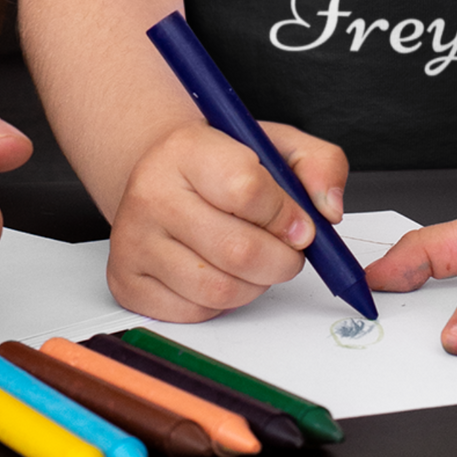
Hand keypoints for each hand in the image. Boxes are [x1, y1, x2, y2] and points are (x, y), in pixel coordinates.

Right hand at [106, 121, 347, 322]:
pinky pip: (195, 313)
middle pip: (237, 250)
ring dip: (257, 284)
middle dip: (282, 260)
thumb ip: (319, 165)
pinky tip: (226, 273)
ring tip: (259, 261)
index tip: (302, 225)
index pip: (247, 190)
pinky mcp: (127, 282)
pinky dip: (225, 303)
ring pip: (219, 290)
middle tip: (290, 252)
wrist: (160, 172)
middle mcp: (151, 193)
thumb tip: (329, 210)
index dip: (287, 216)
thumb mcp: (275, 144)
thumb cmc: (221, 162)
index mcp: (188, 149)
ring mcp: (133, 241)